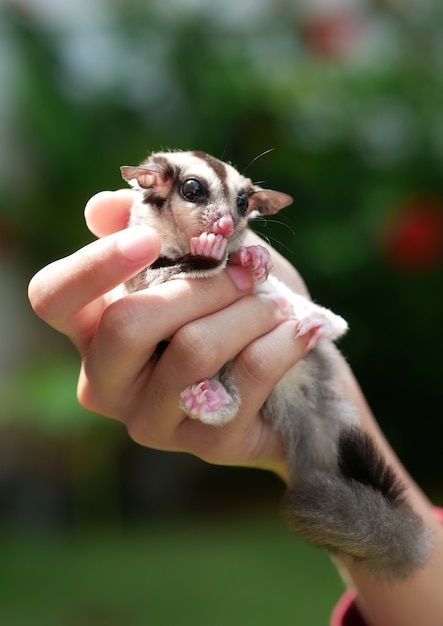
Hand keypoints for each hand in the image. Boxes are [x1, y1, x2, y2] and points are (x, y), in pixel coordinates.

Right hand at [28, 190, 309, 481]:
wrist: (295, 367)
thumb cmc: (238, 304)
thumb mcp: (205, 257)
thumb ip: (158, 229)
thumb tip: (103, 206)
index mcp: (94, 329)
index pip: (53, 298)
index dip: (92, 265)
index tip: (148, 239)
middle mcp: (109, 381)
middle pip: (126, 326)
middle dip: (199, 286)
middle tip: (244, 272)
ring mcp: (153, 419)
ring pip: (193, 350)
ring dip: (247, 311)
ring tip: (275, 302)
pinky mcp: (206, 444)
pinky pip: (246, 376)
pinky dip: (281, 339)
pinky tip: (300, 327)